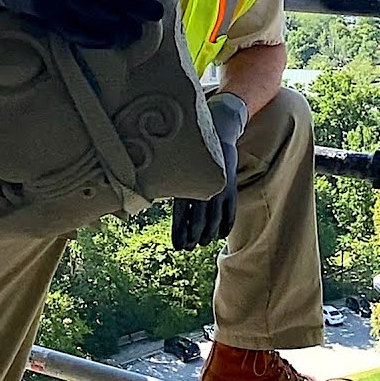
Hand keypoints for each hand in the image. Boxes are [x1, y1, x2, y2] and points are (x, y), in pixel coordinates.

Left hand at [172, 92, 248, 249]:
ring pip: (214, 222)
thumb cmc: (191, 151)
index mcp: (188, 185)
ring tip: (202, 243)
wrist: (218, 133)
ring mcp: (220, 192)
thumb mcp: (178, 164)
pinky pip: (231, 214)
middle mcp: (204, 190)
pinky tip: (219, 234)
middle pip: (198, 223)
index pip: (181, 218)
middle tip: (189, 247)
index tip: (178, 246)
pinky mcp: (232, 190)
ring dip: (208, 235)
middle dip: (193, 238)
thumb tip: (147, 194)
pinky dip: (225, 227)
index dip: (179, 234)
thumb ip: (169, 181)